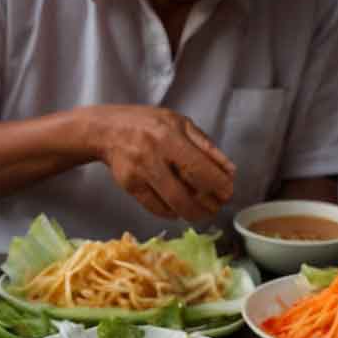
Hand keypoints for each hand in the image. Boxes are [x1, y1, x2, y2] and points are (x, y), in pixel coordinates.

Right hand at [87, 106, 235, 220]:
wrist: (108, 130)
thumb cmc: (148, 124)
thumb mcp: (180, 124)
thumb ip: (205, 146)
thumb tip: (229, 172)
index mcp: (169, 136)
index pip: (199, 168)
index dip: (217, 185)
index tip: (228, 192)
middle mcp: (153, 156)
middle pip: (185, 193)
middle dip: (206, 206)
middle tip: (216, 207)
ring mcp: (139, 174)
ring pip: (171, 205)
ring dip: (192, 213)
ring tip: (202, 212)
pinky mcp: (130, 187)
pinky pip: (156, 208)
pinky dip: (172, 212)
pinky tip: (180, 209)